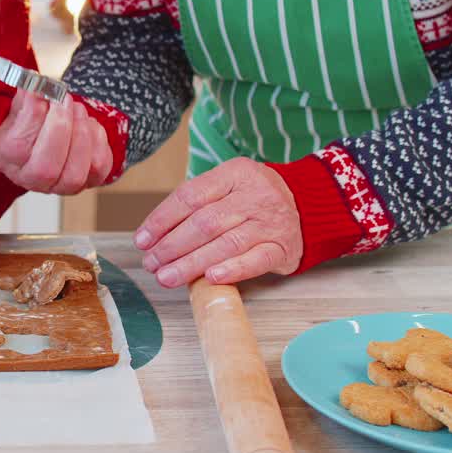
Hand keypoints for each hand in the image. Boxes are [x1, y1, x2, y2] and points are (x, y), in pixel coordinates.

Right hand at [0, 90, 112, 193]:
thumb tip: (35, 82)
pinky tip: (88, 124)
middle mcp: (31, 179)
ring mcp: (62, 186)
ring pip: (74, 174)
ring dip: (80, 134)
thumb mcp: (22, 105)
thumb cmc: (33, 120)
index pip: (17, 147)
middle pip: (45, 168)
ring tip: (77, 109)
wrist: (51, 132)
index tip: (42, 90)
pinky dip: (97, 139)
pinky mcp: (90, 181)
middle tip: (64, 99)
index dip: (32, 117)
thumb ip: (27, 96)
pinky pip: (99, 167)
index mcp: (7, 159)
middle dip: (59, 127)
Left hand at [134, 158, 302, 287]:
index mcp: (234, 174)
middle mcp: (254, 195)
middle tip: (151, 263)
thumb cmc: (254, 198)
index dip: (161, 220)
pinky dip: (232, 270)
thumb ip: (196, 204)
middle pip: (204, 223)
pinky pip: (256, 260)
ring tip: (167, 277)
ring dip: (191, 264)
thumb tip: (153, 236)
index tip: (142, 240)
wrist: (309, 203)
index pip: (189, 196)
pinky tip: (209, 279)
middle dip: (172, 246)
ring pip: (226, 244)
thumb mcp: (228, 186)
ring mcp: (271, 221)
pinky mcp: (283, 247)